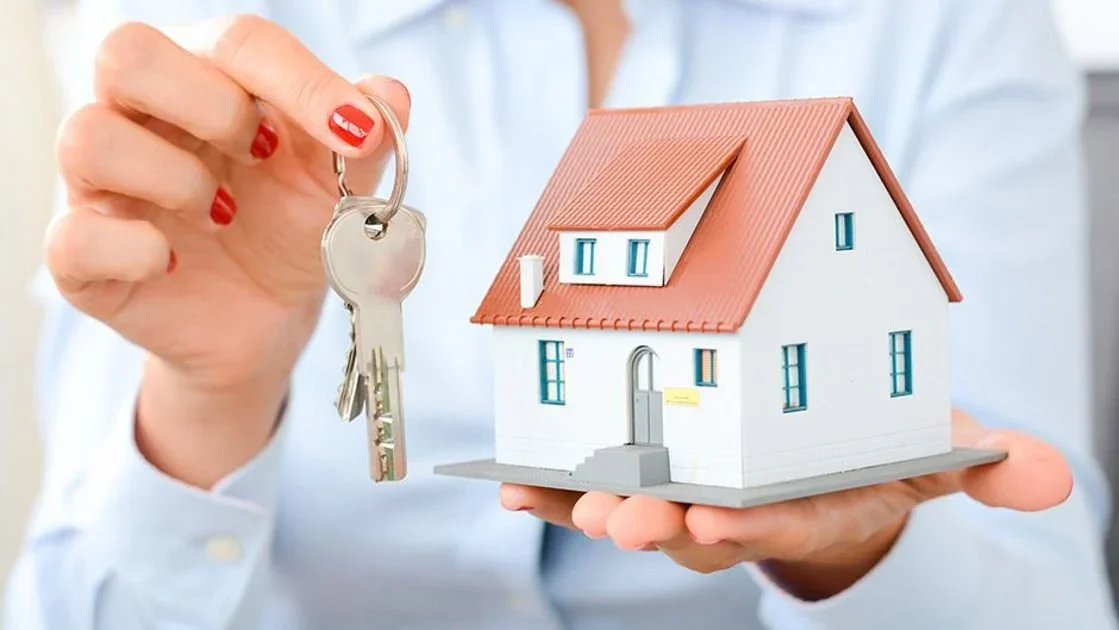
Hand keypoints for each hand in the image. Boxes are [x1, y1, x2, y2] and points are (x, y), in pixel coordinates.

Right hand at [46, 15, 409, 485]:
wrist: (267, 321)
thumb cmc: (292, 231)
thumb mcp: (338, 187)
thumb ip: (366, 140)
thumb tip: (390, 97)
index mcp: (206, 79)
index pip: (236, 41)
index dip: (300, 79)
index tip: (359, 131)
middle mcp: (140, 117)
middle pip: (128, 53)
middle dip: (212, 107)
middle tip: (259, 157)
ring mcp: (102, 184)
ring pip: (89, 136)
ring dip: (174, 178)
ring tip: (223, 215)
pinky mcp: (82, 256)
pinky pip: (73, 237)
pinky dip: (136, 249)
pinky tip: (176, 262)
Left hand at [500, 408, 1072, 599]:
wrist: (821, 461)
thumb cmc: (875, 451)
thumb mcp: (934, 452)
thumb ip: (983, 466)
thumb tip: (1052, 477)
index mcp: (811, 503)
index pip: (783, 521)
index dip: (751, 522)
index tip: (718, 514)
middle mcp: (744, 511)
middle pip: (699, 526)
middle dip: (662, 523)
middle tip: (626, 514)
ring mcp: (689, 501)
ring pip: (640, 513)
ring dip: (595, 507)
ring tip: (560, 496)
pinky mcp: (645, 482)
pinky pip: (593, 492)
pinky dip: (551, 492)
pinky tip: (509, 485)